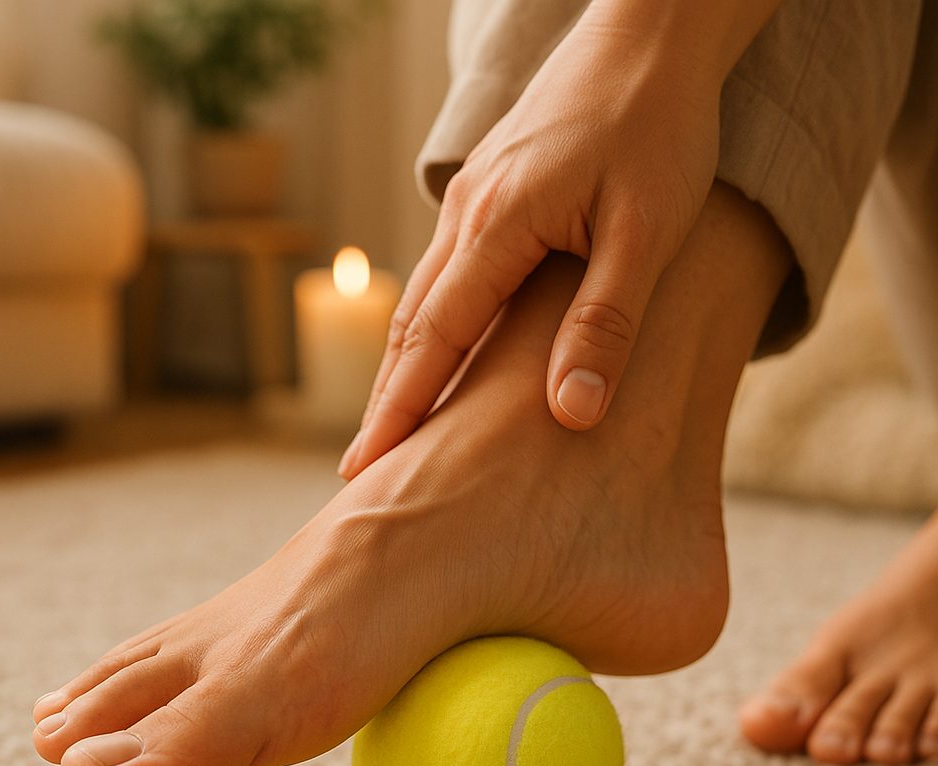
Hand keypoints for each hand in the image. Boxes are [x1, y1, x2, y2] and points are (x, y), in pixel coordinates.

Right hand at [339, 5, 722, 478]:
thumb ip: (605, 324)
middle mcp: (468, 216)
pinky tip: (439, 353)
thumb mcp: (647, 233)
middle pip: (412, 327)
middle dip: (386, 400)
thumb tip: (571, 414)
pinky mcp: (492, 193)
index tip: (366, 467)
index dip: (399, 410)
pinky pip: (447, 274)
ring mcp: (474, 201)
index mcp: (496, 226)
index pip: (434, 341)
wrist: (652, 32)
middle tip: (361, 467)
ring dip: (404, 367)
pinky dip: (432, 327)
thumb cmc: (659, 127)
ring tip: (390, 424)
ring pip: (423, 300)